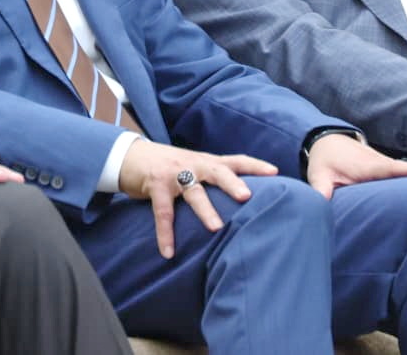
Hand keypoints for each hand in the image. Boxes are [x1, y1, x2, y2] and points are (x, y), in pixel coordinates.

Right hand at [117, 139, 276, 258]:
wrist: (131, 155)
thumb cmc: (168, 166)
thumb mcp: (193, 166)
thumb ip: (213, 178)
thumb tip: (244, 201)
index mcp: (206, 161)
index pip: (235, 160)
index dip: (254, 165)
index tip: (275, 172)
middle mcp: (193, 164)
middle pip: (217, 171)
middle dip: (232, 183)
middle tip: (246, 197)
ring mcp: (174, 174)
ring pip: (193, 192)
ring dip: (205, 210)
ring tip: (216, 228)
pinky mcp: (155, 185)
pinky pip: (162, 212)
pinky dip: (165, 234)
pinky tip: (168, 252)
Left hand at [305, 133, 406, 199]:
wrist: (328, 141)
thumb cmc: (325, 160)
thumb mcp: (320, 175)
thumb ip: (322, 190)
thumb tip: (320, 205)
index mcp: (368, 166)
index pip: (393, 168)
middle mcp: (381, 164)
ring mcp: (386, 166)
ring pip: (406, 177)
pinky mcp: (387, 170)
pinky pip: (402, 177)